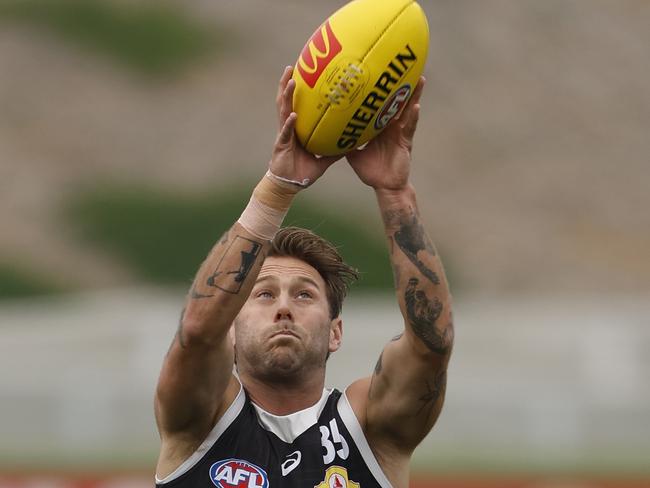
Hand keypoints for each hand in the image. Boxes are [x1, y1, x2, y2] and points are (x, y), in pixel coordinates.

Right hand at [269, 66, 340, 186]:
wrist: (289, 186)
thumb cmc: (303, 172)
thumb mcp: (323, 160)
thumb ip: (335, 152)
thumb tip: (351, 146)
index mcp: (296, 129)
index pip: (296, 104)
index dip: (297, 90)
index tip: (301, 73)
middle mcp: (288, 128)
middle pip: (286, 101)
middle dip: (286, 84)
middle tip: (291, 67)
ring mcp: (284, 136)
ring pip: (283, 111)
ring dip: (286, 96)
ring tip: (289, 81)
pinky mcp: (281, 146)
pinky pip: (286, 132)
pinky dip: (289, 123)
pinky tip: (293, 115)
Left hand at [346, 77, 424, 191]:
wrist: (384, 186)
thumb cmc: (370, 170)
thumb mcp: (352, 153)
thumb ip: (343, 141)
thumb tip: (326, 133)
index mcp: (381, 126)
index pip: (381, 104)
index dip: (382, 90)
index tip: (380, 73)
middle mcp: (392, 126)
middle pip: (398, 101)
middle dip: (402, 85)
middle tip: (404, 66)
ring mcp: (401, 133)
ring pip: (408, 110)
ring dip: (414, 95)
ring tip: (418, 79)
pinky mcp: (406, 142)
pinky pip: (409, 127)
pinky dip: (412, 117)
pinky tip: (415, 106)